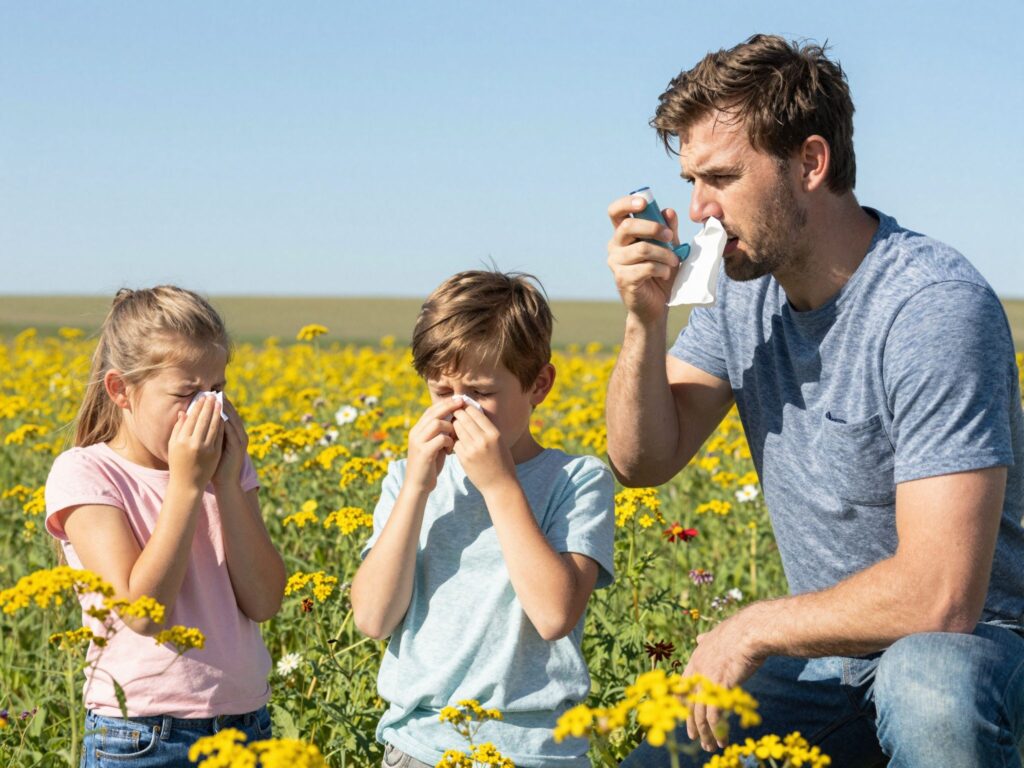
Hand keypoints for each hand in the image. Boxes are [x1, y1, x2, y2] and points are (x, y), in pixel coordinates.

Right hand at [167, 393, 223, 490]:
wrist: (187, 483)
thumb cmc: (177, 462)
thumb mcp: (173, 445)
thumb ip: (177, 428)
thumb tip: (184, 412)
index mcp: (181, 440)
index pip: (192, 418)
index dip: (198, 406)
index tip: (201, 397)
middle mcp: (194, 443)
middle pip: (204, 419)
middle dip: (209, 405)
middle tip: (212, 395)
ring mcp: (206, 448)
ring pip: (214, 426)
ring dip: (217, 412)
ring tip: (219, 402)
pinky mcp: (215, 453)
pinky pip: (220, 435)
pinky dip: (221, 424)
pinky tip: (223, 416)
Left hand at [211, 396, 247, 489]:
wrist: (225, 482)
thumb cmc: (215, 465)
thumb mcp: (211, 445)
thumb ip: (207, 432)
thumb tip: (194, 418)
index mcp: (232, 433)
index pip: (226, 414)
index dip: (218, 404)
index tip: (208, 394)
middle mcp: (239, 434)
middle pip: (231, 414)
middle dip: (222, 403)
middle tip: (214, 392)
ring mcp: (240, 440)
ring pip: (233, 420)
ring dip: (226, 410)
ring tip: (216, 400)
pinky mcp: (239, 447)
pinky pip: (233, 431)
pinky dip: (226, 423)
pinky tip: (219, 416)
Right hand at [404, 399, 461, 492]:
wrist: (418, 485)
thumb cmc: (430, 465)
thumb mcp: (434, 446)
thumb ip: (440, 433)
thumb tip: (455, 420)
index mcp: (417, 430)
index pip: (431, 410)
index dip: (445, 403)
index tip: (459, 399)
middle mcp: (415, 433)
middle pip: (433, 413)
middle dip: (449, 406)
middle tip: (463, 403)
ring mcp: (418, 442)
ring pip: (436, 423)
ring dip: (450, 427)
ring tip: (455, 437)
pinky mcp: (424, 452)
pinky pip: (440, 439)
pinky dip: (449, 441)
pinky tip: (451, 449)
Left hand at [450, 404, 515, 494]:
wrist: (500, 485)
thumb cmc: (501, 461)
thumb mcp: (499, 442)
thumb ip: (486, 428)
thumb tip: (472, 411)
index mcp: (494, 433)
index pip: (474, 411)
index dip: (465, 408)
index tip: (462, 409)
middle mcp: (483, 439)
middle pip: (462, 418)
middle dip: (457, 416)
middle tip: (455, 417)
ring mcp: (473, 449)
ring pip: (456, 429)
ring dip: (454, 428)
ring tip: (455, 430)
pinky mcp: (464, 459)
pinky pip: (454, 443)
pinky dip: (454, 442)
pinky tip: (457, 444)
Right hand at [606, 194, 681, 324]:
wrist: (656, 305)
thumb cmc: (660, 273)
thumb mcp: (669, 248)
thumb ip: (668, 229)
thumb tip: (668, 212)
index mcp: (623, 235)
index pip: (615, 212)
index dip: (627, 203)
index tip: (644, 202)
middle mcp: (615, 247)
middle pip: (628, 227)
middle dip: (654, 228)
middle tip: (670, 237)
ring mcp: (616, 264)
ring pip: (642, 249)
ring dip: (664, 254)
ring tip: (674, 262)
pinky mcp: (622, 279)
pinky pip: (647, 267)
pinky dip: (662, 269)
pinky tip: (665, 274)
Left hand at [681, 609, 764, 751]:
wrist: (750, 631)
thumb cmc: (739, 632)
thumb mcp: (716, 634)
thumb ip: (706, 640)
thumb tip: (699, 638)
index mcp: (695, 658)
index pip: (682, 685)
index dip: (682, 702)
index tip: (683, 714)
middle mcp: (697, 671)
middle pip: (690, 703)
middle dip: (691, 723)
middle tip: (694, 738)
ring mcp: (706, 680)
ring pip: (700, 715)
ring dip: (705, 734)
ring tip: (709, 747)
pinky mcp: (719, 688)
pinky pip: (715, 717)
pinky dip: (717, 732)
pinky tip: (722, 741)